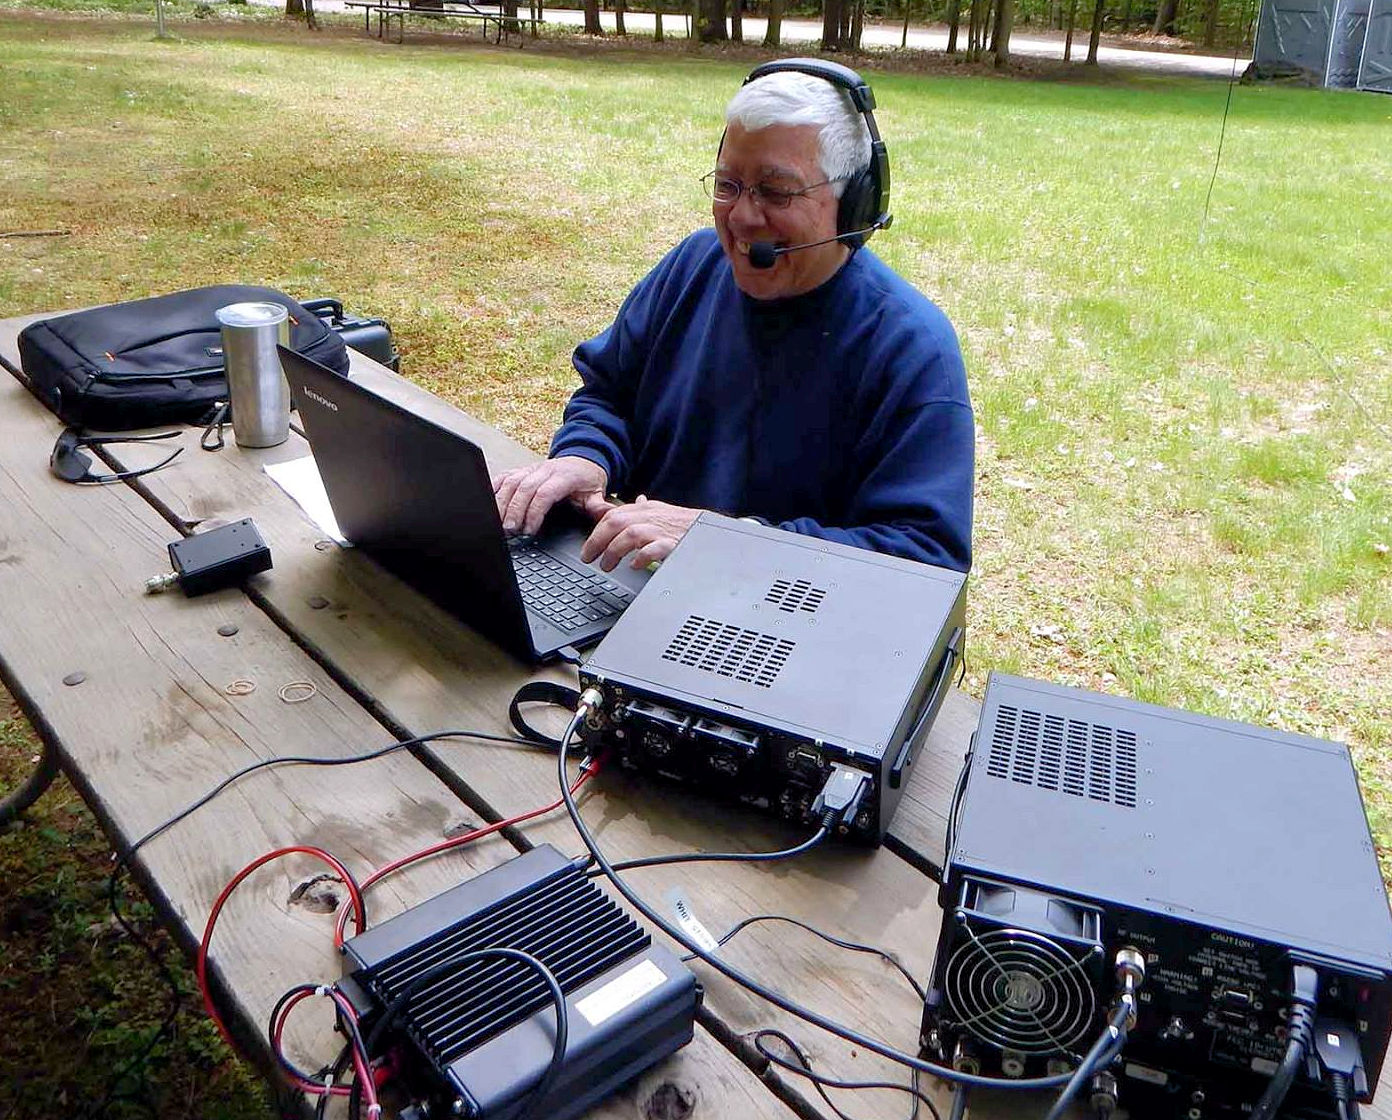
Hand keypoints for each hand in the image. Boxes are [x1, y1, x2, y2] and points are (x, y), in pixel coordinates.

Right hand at [492, 456, 610, 536]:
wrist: (583, 458)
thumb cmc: (587, 479)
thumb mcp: (598, 492)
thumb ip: (599, 506)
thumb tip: (606, 515)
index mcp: (563, 477)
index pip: (544, 494)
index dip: (534, 512)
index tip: (529, 530)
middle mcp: (544, 470)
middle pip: (523, 488)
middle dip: (514, 510)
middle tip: (509, 530)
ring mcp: (531, 469)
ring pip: (511, 482)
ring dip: (502, 502)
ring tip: (497, 522)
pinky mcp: (522, 470)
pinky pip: (505, 476)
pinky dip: (494, 488)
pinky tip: (488, 502)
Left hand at [581, 496, 699, 571]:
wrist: (714, 530)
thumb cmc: (688, 524)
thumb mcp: (666, 511)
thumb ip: (648, 508)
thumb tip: (638, 500)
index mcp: (646, 510)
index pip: (613, 515)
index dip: (596, 531)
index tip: (589, 548)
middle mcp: (652, 517)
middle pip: (616, 522)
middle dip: (598, 541)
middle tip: (590, 558)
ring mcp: (663, 530)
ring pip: (630, 534)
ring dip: (614, 550)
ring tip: (608, 565)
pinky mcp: (675, 544)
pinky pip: (654, 548)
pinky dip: (642, 557)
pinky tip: (635, 565)